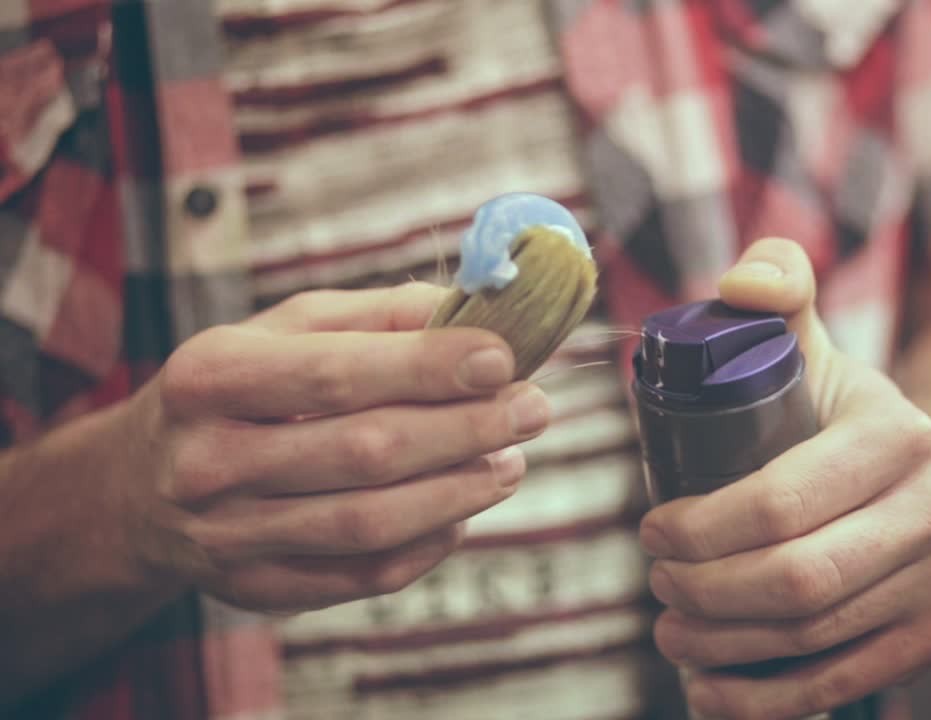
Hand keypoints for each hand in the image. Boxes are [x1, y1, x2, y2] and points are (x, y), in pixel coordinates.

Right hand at [116, 283, 550, 610]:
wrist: (142, 486)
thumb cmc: (238, 387)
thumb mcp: (285, 329)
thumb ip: (380, 315)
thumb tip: (479, 312)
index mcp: (212, 376)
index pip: (335, 374)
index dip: (428, 368)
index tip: (503, 358)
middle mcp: (209, 460)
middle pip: (364, 452)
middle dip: (466, 429)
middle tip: (532, 409)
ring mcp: (228, 535)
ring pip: (370, 522)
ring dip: (459, 491)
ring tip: (511, 461)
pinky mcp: (255, 587)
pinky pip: (361, 575)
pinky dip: (428, 545)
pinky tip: (463, 510)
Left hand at [638, 240, 930, 718]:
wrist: (914, 474)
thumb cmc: (830, 411)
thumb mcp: (805, 342)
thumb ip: (773, 284)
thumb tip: (739, 285)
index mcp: (896, 435)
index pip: (780, 501)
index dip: (699, 529)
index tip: (651, 531)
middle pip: (794, 580)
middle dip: (703, 592)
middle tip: (657, 583)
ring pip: (810, 637)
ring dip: (720, 648)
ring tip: (670, 630)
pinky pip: (841, 684)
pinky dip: (763, 698)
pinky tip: (710, 688)